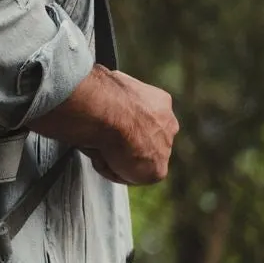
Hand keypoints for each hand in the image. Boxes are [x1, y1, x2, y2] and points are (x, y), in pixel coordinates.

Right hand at [27, 65, 178, 184]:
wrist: (109, 110)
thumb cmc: (103, 94)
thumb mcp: (110, 86)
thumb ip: (114, 99)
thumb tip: (95, 96)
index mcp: (160, 102)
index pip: (143, 120)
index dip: (123, 126)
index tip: (106, 128)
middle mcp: (168, 125)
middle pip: (143, 142)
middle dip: (125, 145)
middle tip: (102, 142)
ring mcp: (165, 148)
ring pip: (136, 160)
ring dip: (117, 158)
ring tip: (99, 148)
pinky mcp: (157, 171)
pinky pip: (130, 176)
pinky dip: (113, 170)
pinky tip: (103, 157)